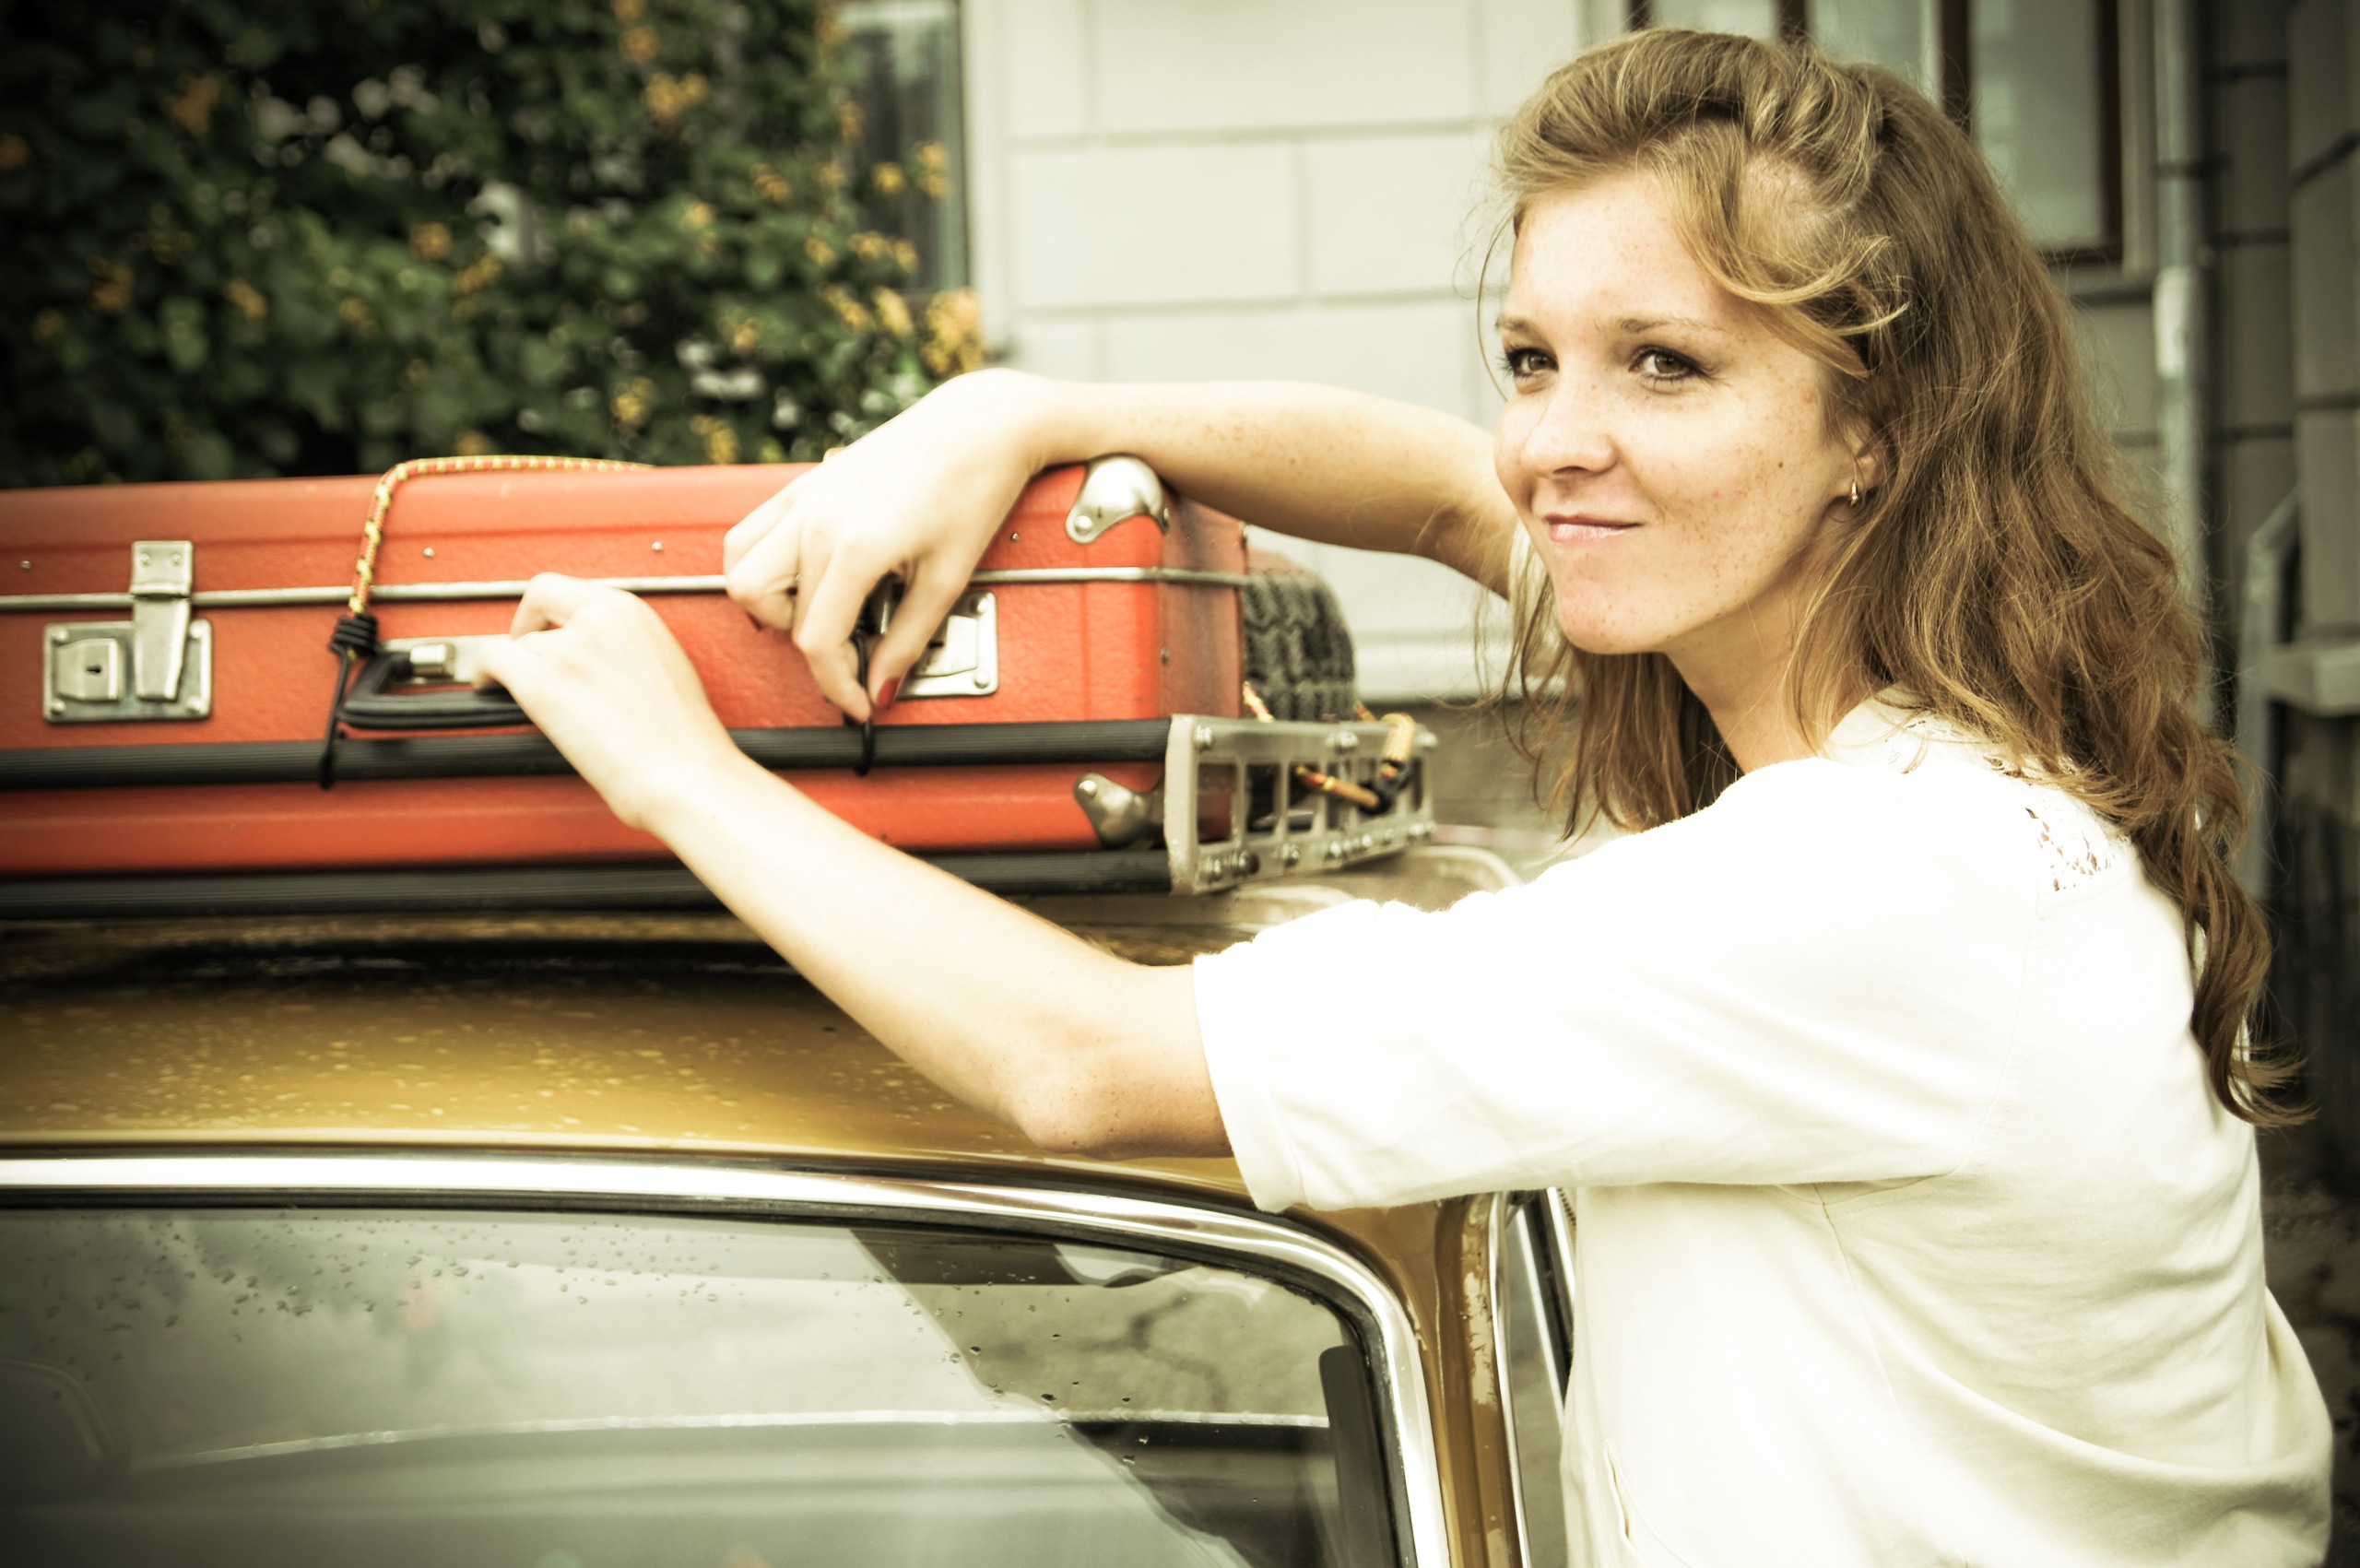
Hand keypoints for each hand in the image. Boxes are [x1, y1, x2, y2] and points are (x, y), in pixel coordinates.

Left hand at [476, 574, 747, 832]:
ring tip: (527, 695)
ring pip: (520, 644)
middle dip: (530, 634)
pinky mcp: (543, 682)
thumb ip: (628, 647)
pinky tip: (489, 688)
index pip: (566, 589)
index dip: (546, 612)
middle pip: (539, 610)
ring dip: (520, 668)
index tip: (545, 630)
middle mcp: (600, 620)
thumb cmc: (685, 741)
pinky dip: (484, 673)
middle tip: (529, 660)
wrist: (686, 776)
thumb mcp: (667, 667)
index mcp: (632, 612)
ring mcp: (569, 649)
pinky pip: (491, 660)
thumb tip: (598, 654)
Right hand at [724, 368, 1055, 719]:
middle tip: (849, 647)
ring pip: (740, 569)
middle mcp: (819, 518)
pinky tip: (801, 579)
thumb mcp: (948, 579)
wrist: (977, 428)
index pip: (815, 640)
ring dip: (770, 604)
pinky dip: (761, 566)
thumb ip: (908, 640)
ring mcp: (804, 496)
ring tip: (820, 611)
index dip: (835, 685)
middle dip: (803, 643)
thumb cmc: (973, 491)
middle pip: (765, 607)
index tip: (856, 701)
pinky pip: (750, 534)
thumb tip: (881, 686)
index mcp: (857, 545)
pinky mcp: (802, 484)